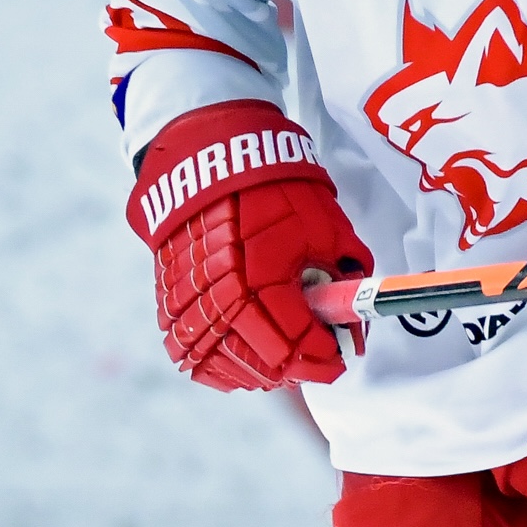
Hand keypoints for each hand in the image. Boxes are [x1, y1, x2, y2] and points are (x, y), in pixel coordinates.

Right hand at [126, 102, 367, 390]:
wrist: (210, 153)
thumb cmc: (273, 184)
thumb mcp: (324, 224)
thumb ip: (342, 273)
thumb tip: (355, 314)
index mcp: (264, 280)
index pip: (298, 345)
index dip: (325, 358)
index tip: (340, 357)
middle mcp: (224, 298)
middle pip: (262, 364)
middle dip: (296, 368)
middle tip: (315, 360)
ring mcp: (192, 301)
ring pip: (224, 365)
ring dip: (258, 373)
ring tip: (281, 364)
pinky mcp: (170, 298)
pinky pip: (190, 351)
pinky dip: (218, 364)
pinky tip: (240, 361)